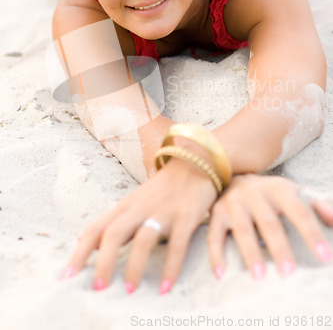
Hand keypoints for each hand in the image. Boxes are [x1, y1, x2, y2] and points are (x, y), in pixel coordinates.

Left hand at [61, 158, 216, 293]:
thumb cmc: (163, 187)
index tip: (67, 276)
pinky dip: (171, 268)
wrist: (196, 161)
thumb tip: (87, 242)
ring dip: (135, 267)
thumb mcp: (135, 201)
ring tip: (130, 290)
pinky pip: (177, 245)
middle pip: (114, 234)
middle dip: (103, 263)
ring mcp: (163, 212)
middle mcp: (140, 209)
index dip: (79, 253)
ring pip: (144, 240)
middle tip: (98, 288)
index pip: (95, 229)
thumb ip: (116, 221)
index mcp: (125, 206)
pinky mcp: (186, 216)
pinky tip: (166, 287)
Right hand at [208, 174, 332, 279]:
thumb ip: (317, 204)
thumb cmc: (272, 194)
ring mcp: (233, 202)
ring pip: (242, 229)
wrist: (234, 175)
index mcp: (279, 188)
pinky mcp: (216, 212)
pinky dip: (216, 255)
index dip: (312, 234)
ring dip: (250, 253)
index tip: (325, 257)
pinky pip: (214, 235)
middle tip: (289, 273)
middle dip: (279, 247)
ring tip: (259, 277)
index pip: (299, 211)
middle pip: (269, 222)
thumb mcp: (296, 192)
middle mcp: (254, 192)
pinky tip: (221, 274)